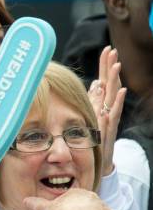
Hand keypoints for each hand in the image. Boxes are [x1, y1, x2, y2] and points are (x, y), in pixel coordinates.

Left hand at [88, 46, 125, 175]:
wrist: (100, 161)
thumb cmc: (95, 138)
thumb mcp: (91, 116)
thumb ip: (94, 99)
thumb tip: (96, 83)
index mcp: (104, 105)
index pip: (105, 81)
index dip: (106, 66)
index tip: (107, 49)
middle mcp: (109, 110)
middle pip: (111, 85)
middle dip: (112, 68)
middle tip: (114, 51)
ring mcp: (110, 120)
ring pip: (113, 99)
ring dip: (115, 83)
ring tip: (116, 68)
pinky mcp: (108, 132)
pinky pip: (112, 119)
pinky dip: (114, 107)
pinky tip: (117, 96)